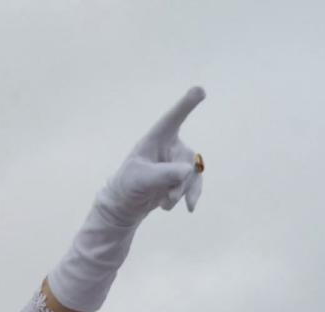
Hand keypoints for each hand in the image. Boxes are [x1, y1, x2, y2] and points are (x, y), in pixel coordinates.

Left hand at [45, 86, 206, 311]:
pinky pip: (195, 183)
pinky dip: (192, 195)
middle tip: (167, 197)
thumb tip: (188, 170)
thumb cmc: (127, 185)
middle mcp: (169, 146)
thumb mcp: (141, 179)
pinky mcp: (181, 176)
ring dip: (183, 191)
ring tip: (166, 204)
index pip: (172, 119)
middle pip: (187, 158)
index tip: (199, 90)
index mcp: (155, 139)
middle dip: (180, 180)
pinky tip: (190, 209)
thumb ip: (163, 174)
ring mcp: (176, 161)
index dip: (186, 104)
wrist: (125, 205)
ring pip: (193, 172)